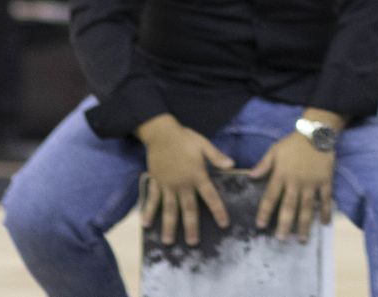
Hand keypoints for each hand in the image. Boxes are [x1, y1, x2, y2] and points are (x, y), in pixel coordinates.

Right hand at [137, 116, 232, 245]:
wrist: (161, 133)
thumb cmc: (185, 138)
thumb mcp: (204, 145)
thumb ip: (216, 157)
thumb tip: (232, 164)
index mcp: (197, 175)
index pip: (210, 196)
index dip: (218, 210)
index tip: (224, 224)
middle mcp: (182, 184)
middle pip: (188, 209)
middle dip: (191, 227)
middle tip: (193, 244)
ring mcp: (167, 185)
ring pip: (169, 209)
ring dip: (169, 226)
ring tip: (169, 242)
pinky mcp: (156, 183)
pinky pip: (152, 199)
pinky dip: (149, 211)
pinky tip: (146, 224)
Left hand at [249, 134, 335, 241]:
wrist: (316, 133)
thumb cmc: (293, 143)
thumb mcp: (275, 150)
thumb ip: (264, 164)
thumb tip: (250, 177)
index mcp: (282, 174)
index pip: (271, 196)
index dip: (264, 211)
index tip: (260, 225)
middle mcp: (296, 182)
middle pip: (289, 206)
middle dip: (284, 224)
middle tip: (281, 239)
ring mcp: (312, 183)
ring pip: (307, 207)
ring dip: (304, 224)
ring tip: (301, 239)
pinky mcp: (325, 181)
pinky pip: (326, 199)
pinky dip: (326, 211)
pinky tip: (324, 224)